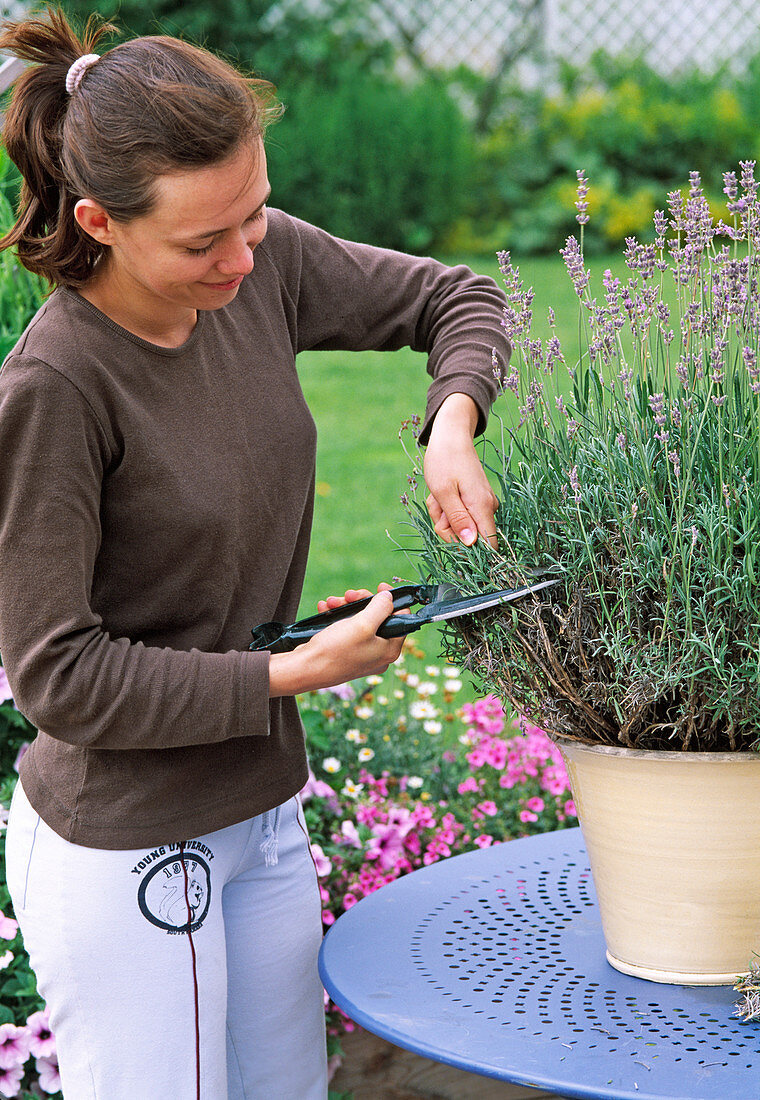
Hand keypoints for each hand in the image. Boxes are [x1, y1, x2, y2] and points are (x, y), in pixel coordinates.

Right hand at [268, 584, 403, 695]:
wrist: (304, 669)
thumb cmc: (335, 651)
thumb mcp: (362, 624)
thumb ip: (381, 608)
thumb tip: (389, 598)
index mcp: (389, 650)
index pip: (401, 619)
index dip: (392, 600)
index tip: (379, 587)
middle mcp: (378, 653)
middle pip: (378, 617)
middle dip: (361, 602)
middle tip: (348, 595)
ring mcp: (361, 654)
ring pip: (360, 620)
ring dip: (346, 606)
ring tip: (331, 602)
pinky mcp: (345, 652)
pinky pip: (346, 628)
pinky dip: (337, 616)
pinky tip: (325, 609)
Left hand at [423, 394, 497, 547]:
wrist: (451, 435)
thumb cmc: (444, 460)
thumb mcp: (443, 492)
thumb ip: (457, 519)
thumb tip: (470, 544)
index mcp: (482, 507)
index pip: (488, 545)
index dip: (468, 549)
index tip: (449, 533)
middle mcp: (488, 507)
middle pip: (468, 537)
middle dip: (446, 525)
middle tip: (437, 504)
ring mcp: (482, 503)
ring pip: (459, 525)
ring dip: (443, 514)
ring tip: (438, 494)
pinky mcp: (476, 500)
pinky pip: (458, 513)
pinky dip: (446, 506)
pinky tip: (442, 492)